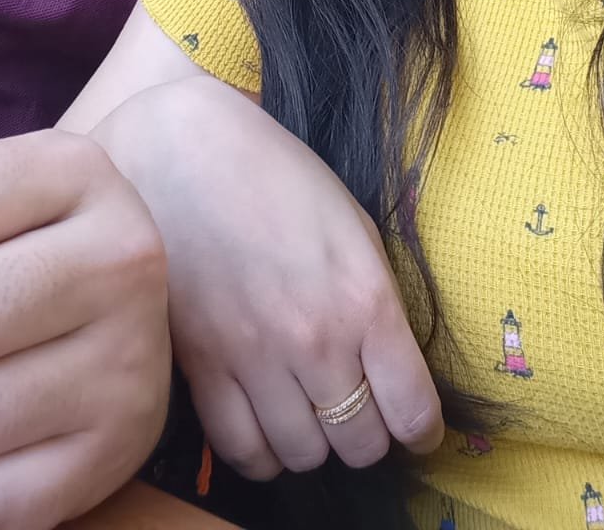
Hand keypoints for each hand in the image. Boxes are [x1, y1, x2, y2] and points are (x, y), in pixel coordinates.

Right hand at [95, 78, 444, 481]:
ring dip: (317, 444)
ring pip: (305, 455)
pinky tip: (270, 427)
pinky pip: (242, 450)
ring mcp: (253, 356)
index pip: (412, 411)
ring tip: (312, 414)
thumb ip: (377, 300)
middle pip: (361, 443)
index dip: (421, 428)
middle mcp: (314, 338)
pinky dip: (264, 453)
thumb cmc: (276, 174)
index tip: (415, 425)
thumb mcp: (351, 224)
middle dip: (369, 434)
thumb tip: (396, 371)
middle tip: (359, 410)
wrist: (183, 147)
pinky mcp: (200, 366)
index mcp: (364, 297)